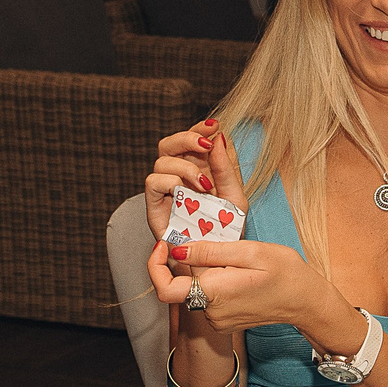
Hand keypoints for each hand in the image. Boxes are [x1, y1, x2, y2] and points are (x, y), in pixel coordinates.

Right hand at [145, 119, 243, 260]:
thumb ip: (227, 167)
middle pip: (170, 143)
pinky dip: (170, 180)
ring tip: (204, 184)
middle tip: (206, 144)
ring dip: (185, 166)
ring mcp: (165, 191)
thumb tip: (220, 136)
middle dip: (187, 137)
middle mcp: (178, 176)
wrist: (214, 260)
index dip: (199, 127)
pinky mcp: (155, 206)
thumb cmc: (225, 231)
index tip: (215, 126)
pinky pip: (153, 182)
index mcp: (197, 169)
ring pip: (161, 159)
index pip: (191, 138)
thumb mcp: (235, 196)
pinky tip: (187, 192)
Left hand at [147, 235, 341, 339]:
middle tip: (213, 245)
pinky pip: (207, 299)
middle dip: (190, 263)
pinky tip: (238, 274)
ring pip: (195, 290)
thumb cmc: (285, 272)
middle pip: (181, 285)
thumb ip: (209, 252)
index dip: (155, 266)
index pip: (165, 289)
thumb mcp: (249, 252)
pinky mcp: (223, 322)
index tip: (164, 245)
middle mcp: (211, 312)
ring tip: (235, 261)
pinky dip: (214, 284)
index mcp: (214, 292)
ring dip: (206, 273)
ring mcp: (217, 320)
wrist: (306, 302)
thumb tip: (177, 250)